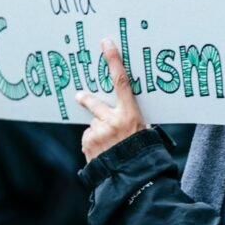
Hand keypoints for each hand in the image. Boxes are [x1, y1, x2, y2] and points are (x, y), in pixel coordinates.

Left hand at [76, 38, 147, 161]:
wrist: (133, 181)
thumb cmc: (143, 155)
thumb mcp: (145, 133)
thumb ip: (132, 119)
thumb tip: (125, 113)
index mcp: (130, 115)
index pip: (121, 82)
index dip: (113, 61)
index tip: (106, 43)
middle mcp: (112, 121)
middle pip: (94, 102)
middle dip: (86, 99)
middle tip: (79, 96)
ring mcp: (98, 134)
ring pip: (93, 126)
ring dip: (98, 134)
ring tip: (109, 148)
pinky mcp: (88, 145)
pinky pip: (88, 140)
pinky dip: (93, 145)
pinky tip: (103, 155)